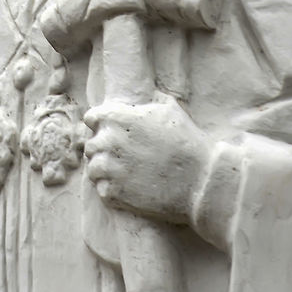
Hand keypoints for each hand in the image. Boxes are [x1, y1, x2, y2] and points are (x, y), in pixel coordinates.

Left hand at [83, 94, 213, 224]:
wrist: (199, 180)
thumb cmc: (187, 142)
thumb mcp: (169, 109)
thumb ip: (148, 102)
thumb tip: (146, 98)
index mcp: (116, 118)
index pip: (91, 118)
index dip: (102, 125)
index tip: (114, 133)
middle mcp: (107, 141)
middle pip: (91, 145)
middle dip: (104, 149)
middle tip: (124, 157)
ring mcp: (108, 168)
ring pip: (93, 169)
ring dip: (106, 171)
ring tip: (125, 174)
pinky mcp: (113, 193)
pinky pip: (101, 189)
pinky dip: (112, 190)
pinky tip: (129, 188)